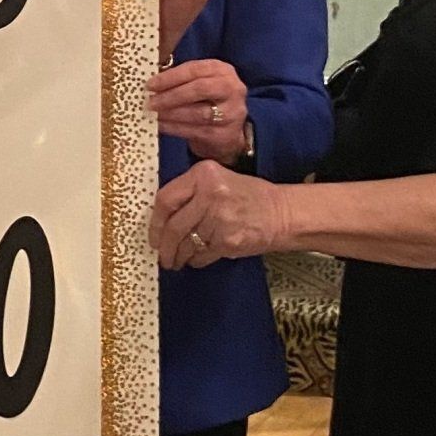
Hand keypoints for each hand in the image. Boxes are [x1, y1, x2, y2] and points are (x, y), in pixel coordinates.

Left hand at [149, 58, 248, 161]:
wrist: (228, 131)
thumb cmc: (207, 101)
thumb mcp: (200, 83)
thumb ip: (180, 80)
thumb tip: (151, 84)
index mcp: (222, 70)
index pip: (194, 69)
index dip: (170, 77)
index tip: (150, 84)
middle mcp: (231, 89)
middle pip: (199, 89)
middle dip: (171, 95)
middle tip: (150, 101)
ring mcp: (230, 113)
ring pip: (197, 113)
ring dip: (170, 114)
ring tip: (153, 114)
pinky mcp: (224, 134)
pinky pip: (194, 130)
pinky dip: (173, 128)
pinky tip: (160, 125)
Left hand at [151, 159, 292, 269]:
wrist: (282, 214)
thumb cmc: (249, 197)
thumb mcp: (218, 180)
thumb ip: (190, 192)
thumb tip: (161, 217)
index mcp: (204, 175)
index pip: (166, 199)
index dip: (155, 222)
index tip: (153, 235)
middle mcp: (210, 194)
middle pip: (174, 226)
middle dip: (164, 246)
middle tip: (162, 255)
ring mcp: (219, 219)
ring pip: (186, 244)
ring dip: (178, 256)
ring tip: (176, 260)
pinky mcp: (228, 241)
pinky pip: (201, 255)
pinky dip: (195, 260)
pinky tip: (195, 259)